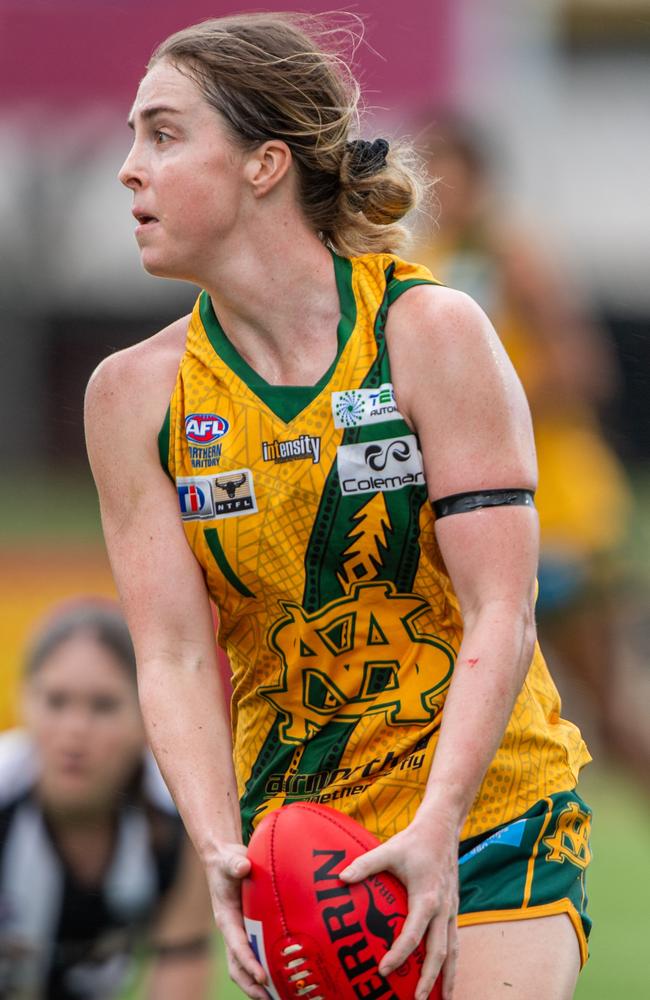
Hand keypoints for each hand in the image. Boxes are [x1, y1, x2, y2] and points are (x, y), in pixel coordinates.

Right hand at [205, 842, 267, 999]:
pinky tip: (281, 977)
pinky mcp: (247, 931)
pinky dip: (264, 969)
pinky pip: (254, 955)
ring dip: (257, 984)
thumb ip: (234, 864)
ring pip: (244, 966)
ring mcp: (239, 934)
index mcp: (226, 919)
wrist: (223, 861)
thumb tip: (242, 866)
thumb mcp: (229, 862)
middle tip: (271, 998)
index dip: (249, 962)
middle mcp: (232, 931)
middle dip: (252, 985)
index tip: (262, 977)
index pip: (237, 946)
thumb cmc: (227, 863)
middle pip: (237, 966)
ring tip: (277, 997)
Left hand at [339, 813, 458, 999]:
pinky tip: (446, 976)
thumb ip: (365, 865)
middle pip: (439, 952)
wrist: (442, 829)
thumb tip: (340, 877)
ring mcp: (451, 911)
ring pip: (453, 951)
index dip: (399, 954)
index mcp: (427, 897)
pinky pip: (454, 941)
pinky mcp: (453, 909)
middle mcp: (443, 909)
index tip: (383, 970)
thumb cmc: (414, 841)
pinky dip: (452, 962)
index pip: (413, 934)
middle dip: (429, 979)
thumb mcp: (388, 850)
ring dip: (448, 977)